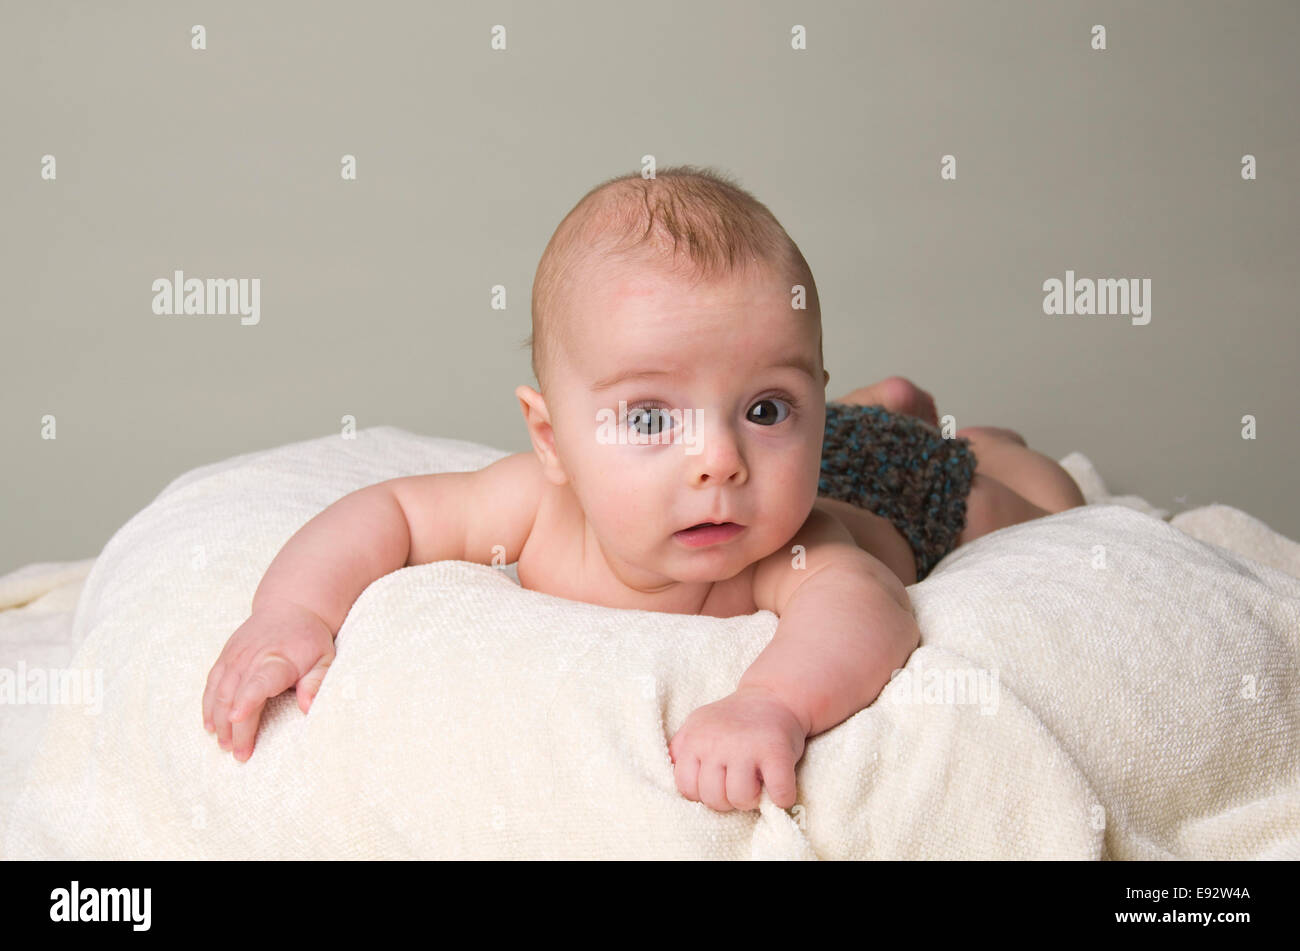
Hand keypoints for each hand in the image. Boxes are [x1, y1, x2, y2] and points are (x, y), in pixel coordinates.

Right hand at [202, 599, 335, 761]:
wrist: (290, 607)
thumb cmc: (310, 639)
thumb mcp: (324, 658)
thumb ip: (317, 682)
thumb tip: (308, 708)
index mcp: (276, 659)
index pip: (257, 682)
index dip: (246, 701)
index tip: (237, 719)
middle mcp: (250, 658)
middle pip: (235, 696)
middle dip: (234, 728)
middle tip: (240, 754)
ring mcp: (233, 657)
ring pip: (218, 693)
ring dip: (219, 721)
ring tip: (224, 746)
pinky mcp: (224, 657)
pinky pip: (211, 684)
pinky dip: (208, 706)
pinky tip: (210, 726)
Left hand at [667, 685, 807, 811]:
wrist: (774, 696)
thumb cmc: (735, 720)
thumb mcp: (699, 725)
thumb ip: (681, 748)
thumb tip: (666, 773)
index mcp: (695, 737)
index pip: (686, 787)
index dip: (702, 793)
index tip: (718, 782)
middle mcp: (717, 741)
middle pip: (713, 798)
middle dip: (728, 800)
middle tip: (740, 783)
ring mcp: (747, 746)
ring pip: (740, 799)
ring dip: (752, 801)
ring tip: (757, 784)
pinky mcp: (776, 752)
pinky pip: (778, 793)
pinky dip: (782, 798)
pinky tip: (779, 789)